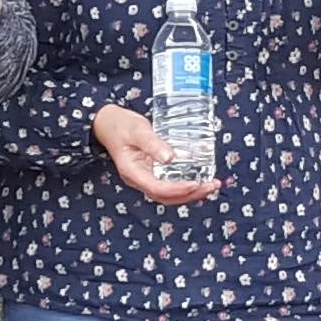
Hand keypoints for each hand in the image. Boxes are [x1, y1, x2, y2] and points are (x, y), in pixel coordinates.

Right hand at [94, 105, 218, 203]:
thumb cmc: (121, 125)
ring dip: (191, 193)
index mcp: (132, 172)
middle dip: (190, 194)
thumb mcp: (137, 130)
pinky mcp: (152, 173)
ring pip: (169, 194)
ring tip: (211, 185)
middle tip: (212, 186)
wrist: (109, 124)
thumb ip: (152, 143)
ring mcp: (146, 178)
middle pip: (166, 197)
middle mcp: (139, 179)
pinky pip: (170, 184)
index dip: (177, 189)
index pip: (157, 188)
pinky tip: (200, 178)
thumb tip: (170, 157)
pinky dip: (186, 185)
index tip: (195, 183)